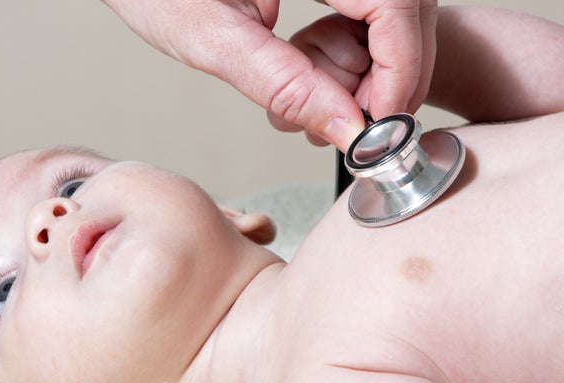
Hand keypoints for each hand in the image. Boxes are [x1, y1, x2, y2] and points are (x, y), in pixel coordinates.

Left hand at [102, 0, 436, 150]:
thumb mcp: (215, 39)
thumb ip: (286, 85)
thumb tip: (349, 130)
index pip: (398, 5)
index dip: (399, 72)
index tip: (377, 125)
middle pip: (408, 11)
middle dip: (388, 77)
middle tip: (350, 124)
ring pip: (398, 12)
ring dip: (372, 67)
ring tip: (323, 98)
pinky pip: (372, 8)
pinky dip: (356, 47)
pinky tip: (317, 65)